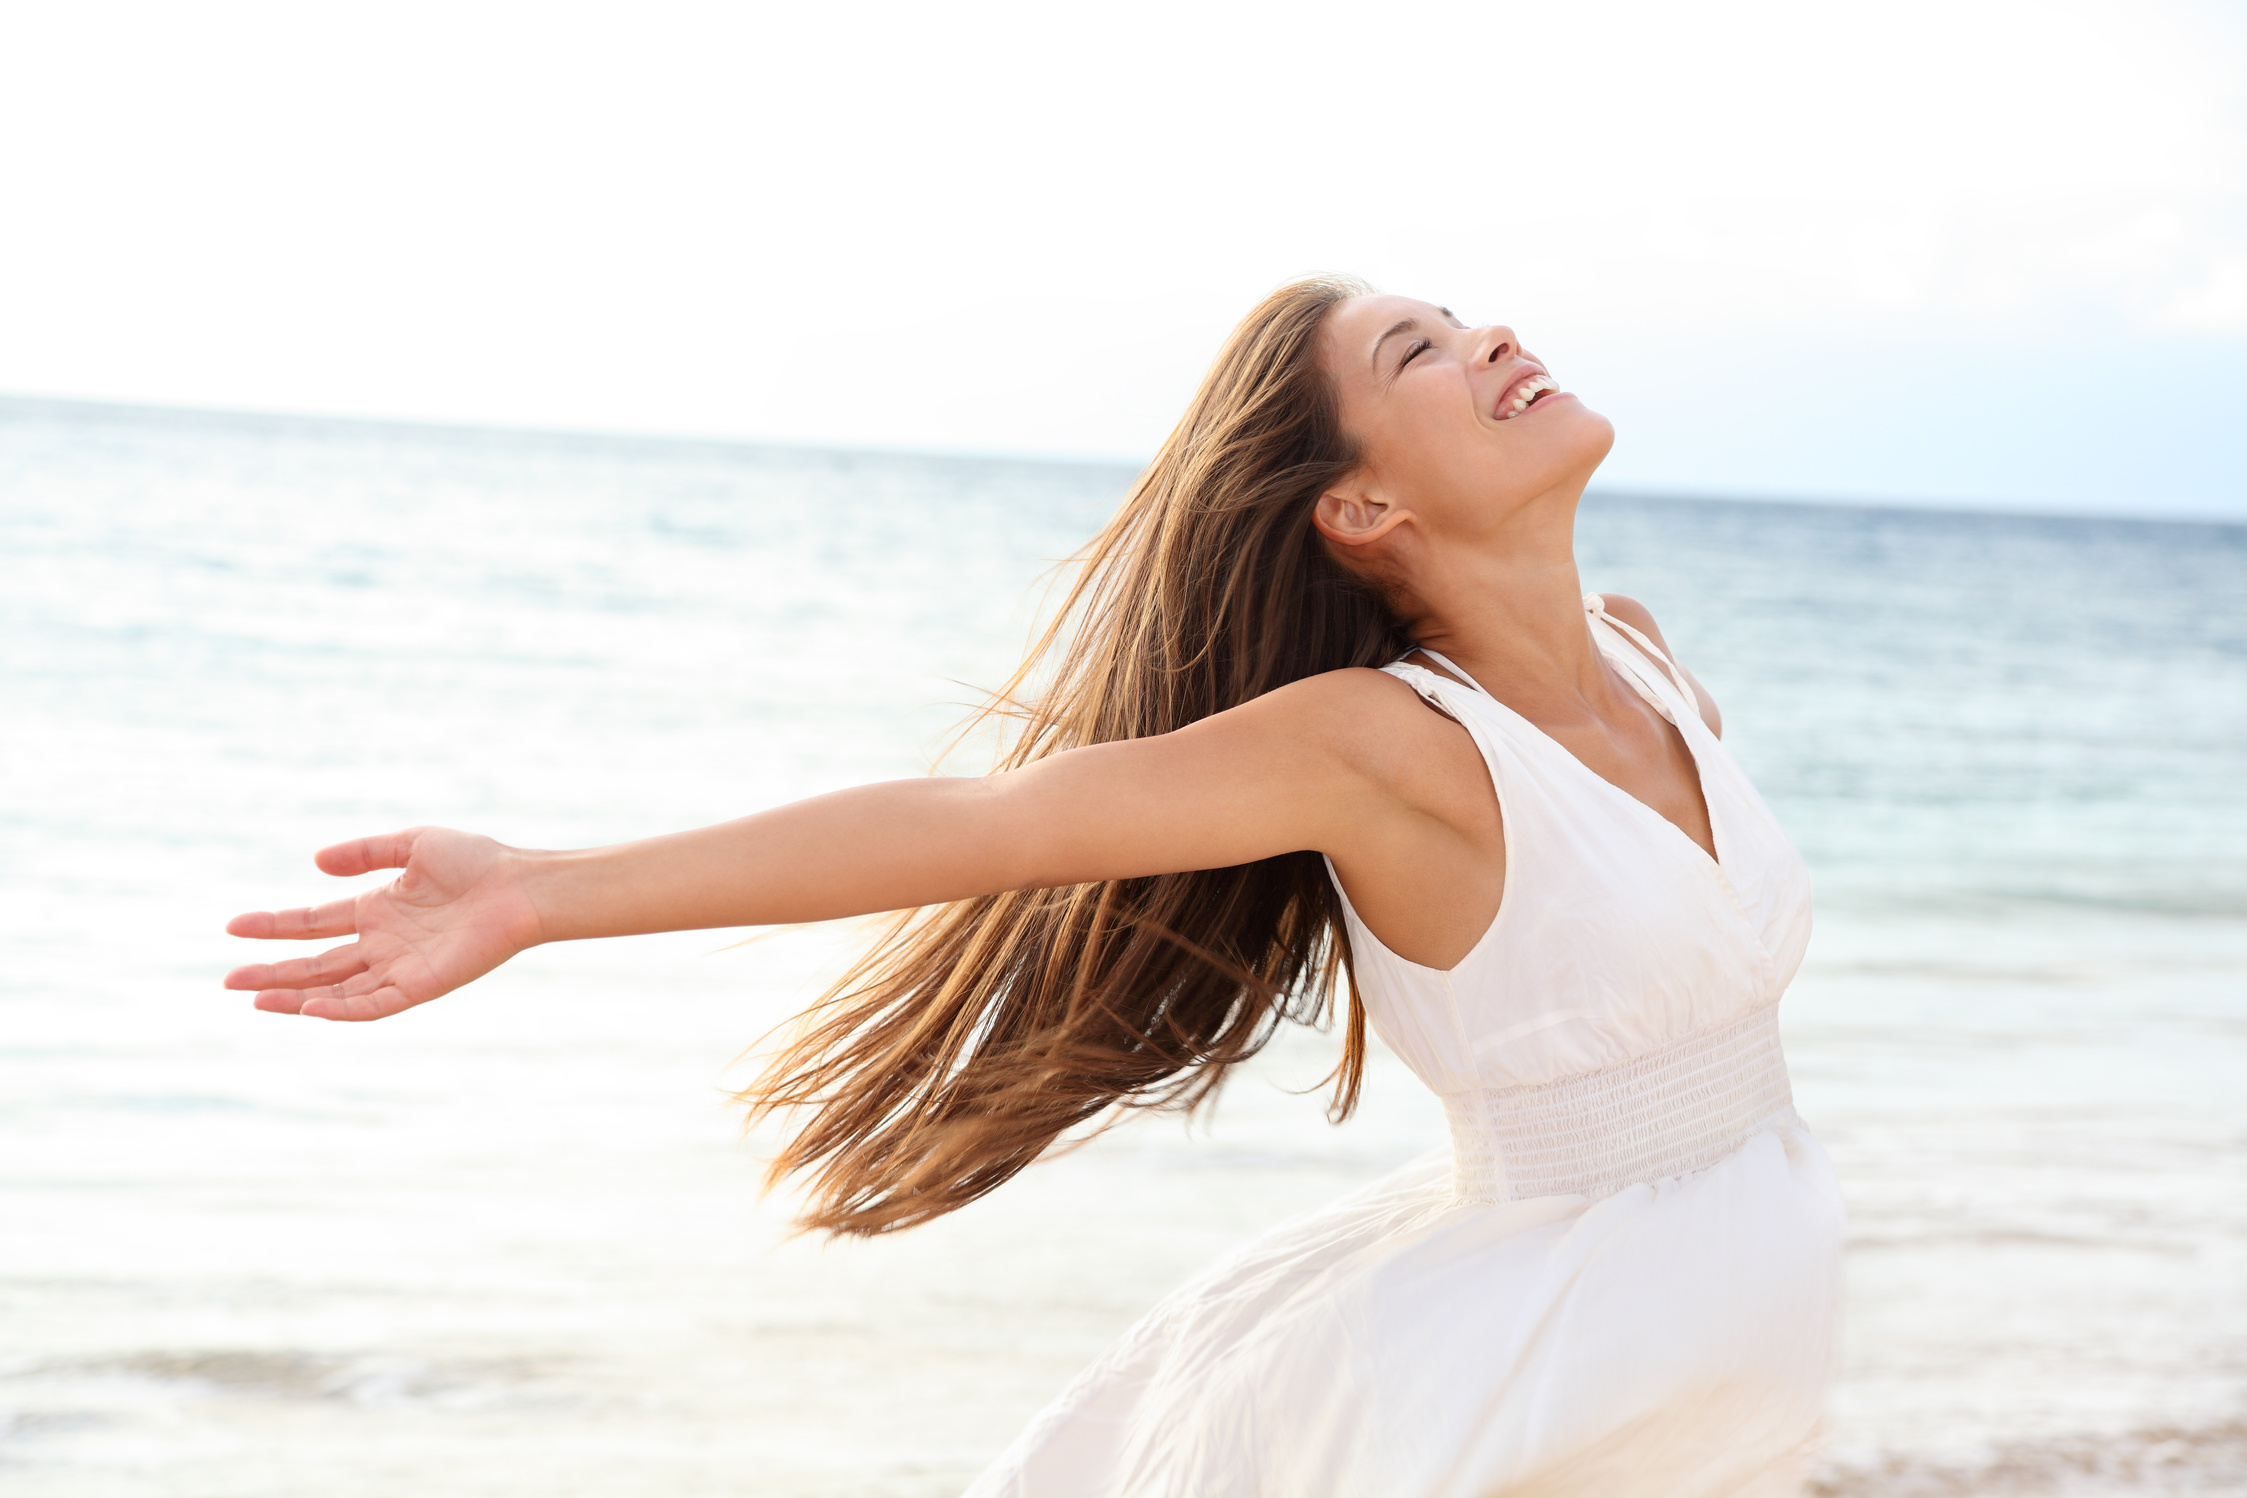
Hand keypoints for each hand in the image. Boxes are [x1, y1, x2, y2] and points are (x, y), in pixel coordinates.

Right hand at [224, 828, 544, 1020]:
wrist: (520, 886)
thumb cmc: (477, 861)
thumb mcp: (413, 844)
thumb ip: (365, 852)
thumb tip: (316, 862)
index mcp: (377, 909)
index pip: (313, 924)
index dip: (273, 927)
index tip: (233, 927)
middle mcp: (382, 942)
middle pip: (316, 964)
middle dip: (272, 973)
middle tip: (229, 980)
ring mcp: (399, 967)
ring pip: (336, 990)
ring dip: (295, 997)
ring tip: (254, 998)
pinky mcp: (421, 986)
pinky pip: (374, 1005)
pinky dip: (341, 1009)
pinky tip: (309, 1007)